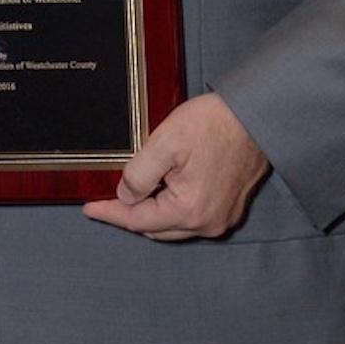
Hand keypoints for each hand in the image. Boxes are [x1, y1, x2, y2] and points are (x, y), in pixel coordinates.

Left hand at [83, 92, 269, 240]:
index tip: (89, 208)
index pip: (137, 221)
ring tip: (139, 187)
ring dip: (153, 210)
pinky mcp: (229, 209)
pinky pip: (191, 216)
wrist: (254, 116)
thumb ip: (138, 174)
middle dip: (131, 212)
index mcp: (189, 210)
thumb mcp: (165, 142)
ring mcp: (221, 218)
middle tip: (111, 194)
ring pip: (172, 224)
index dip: (109, 213)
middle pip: (154, 227)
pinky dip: (173, 206)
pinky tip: (166, 186)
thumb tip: (125, 196)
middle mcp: (207, 223)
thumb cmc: (216, 124)